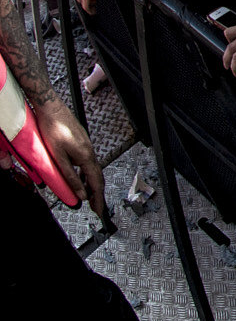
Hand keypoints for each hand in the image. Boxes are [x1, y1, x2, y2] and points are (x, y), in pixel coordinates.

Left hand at [33, 94, 105, 215]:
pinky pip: (88, 164)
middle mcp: (89, 151)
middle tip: (97, 208)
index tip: (100, 211)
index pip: (96, 183)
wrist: (51, 109)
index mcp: (85, 156)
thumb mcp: (58, 158)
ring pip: (93, 170)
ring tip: (88, 197)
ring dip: (92, 185)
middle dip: (98, 194)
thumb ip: (69, 177)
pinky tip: (80, 178)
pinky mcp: (81, 144)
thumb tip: (79, 194)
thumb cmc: (53, 129)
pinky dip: (86, 175)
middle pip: (98, 177)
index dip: (98, 199)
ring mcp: (86, 147)